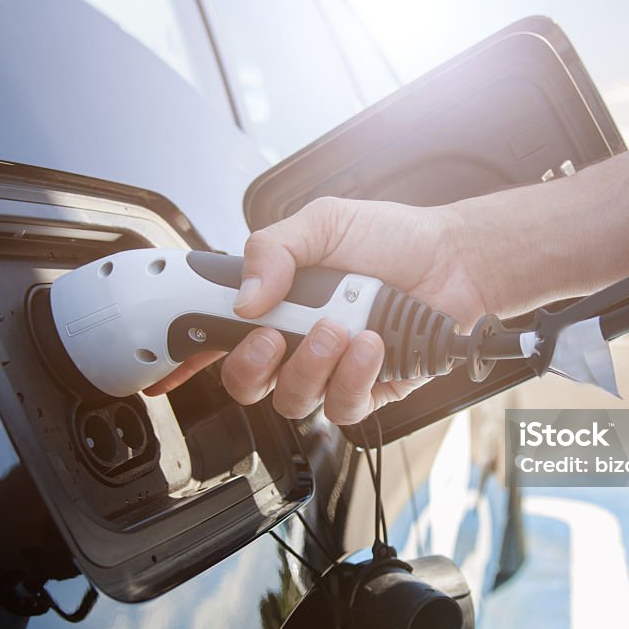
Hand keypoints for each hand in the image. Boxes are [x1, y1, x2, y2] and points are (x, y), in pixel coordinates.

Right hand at [145, 197, 488, 424]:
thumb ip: (275, 248)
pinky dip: (354, 376)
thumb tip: (246, 296)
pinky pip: (343, 406)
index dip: (188, 353)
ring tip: (339, 329)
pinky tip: (372, 345)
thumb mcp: (325, 222)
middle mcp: (298, 341)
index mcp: (277, 301)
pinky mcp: (369, 389)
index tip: (172, 356)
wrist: (455, 259)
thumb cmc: (394, 239)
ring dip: (311, 365)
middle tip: (273, 335)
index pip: (218, 333)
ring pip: (292, 400)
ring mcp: (332, 369)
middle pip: (246, 382)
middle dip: (251, 365)